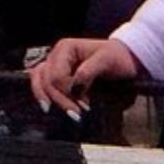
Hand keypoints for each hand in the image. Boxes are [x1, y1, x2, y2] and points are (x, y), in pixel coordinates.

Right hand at [27, 37, 141, 119]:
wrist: (124, 58)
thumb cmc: (117, 57)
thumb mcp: (106, 60)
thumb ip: (88, 71)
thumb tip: (74, 86)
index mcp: (65, 48)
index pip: (56, 76)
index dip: (67, 93)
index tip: (84, 107)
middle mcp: (56, 54)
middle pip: (46, 80)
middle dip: (59, 99)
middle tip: (76, 116)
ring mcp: (55, 64)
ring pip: (39, 81)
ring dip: (47, 97)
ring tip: (54, 112)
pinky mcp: (57, 74)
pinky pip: (43, 83)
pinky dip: (45, 95)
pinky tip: (51, 106)